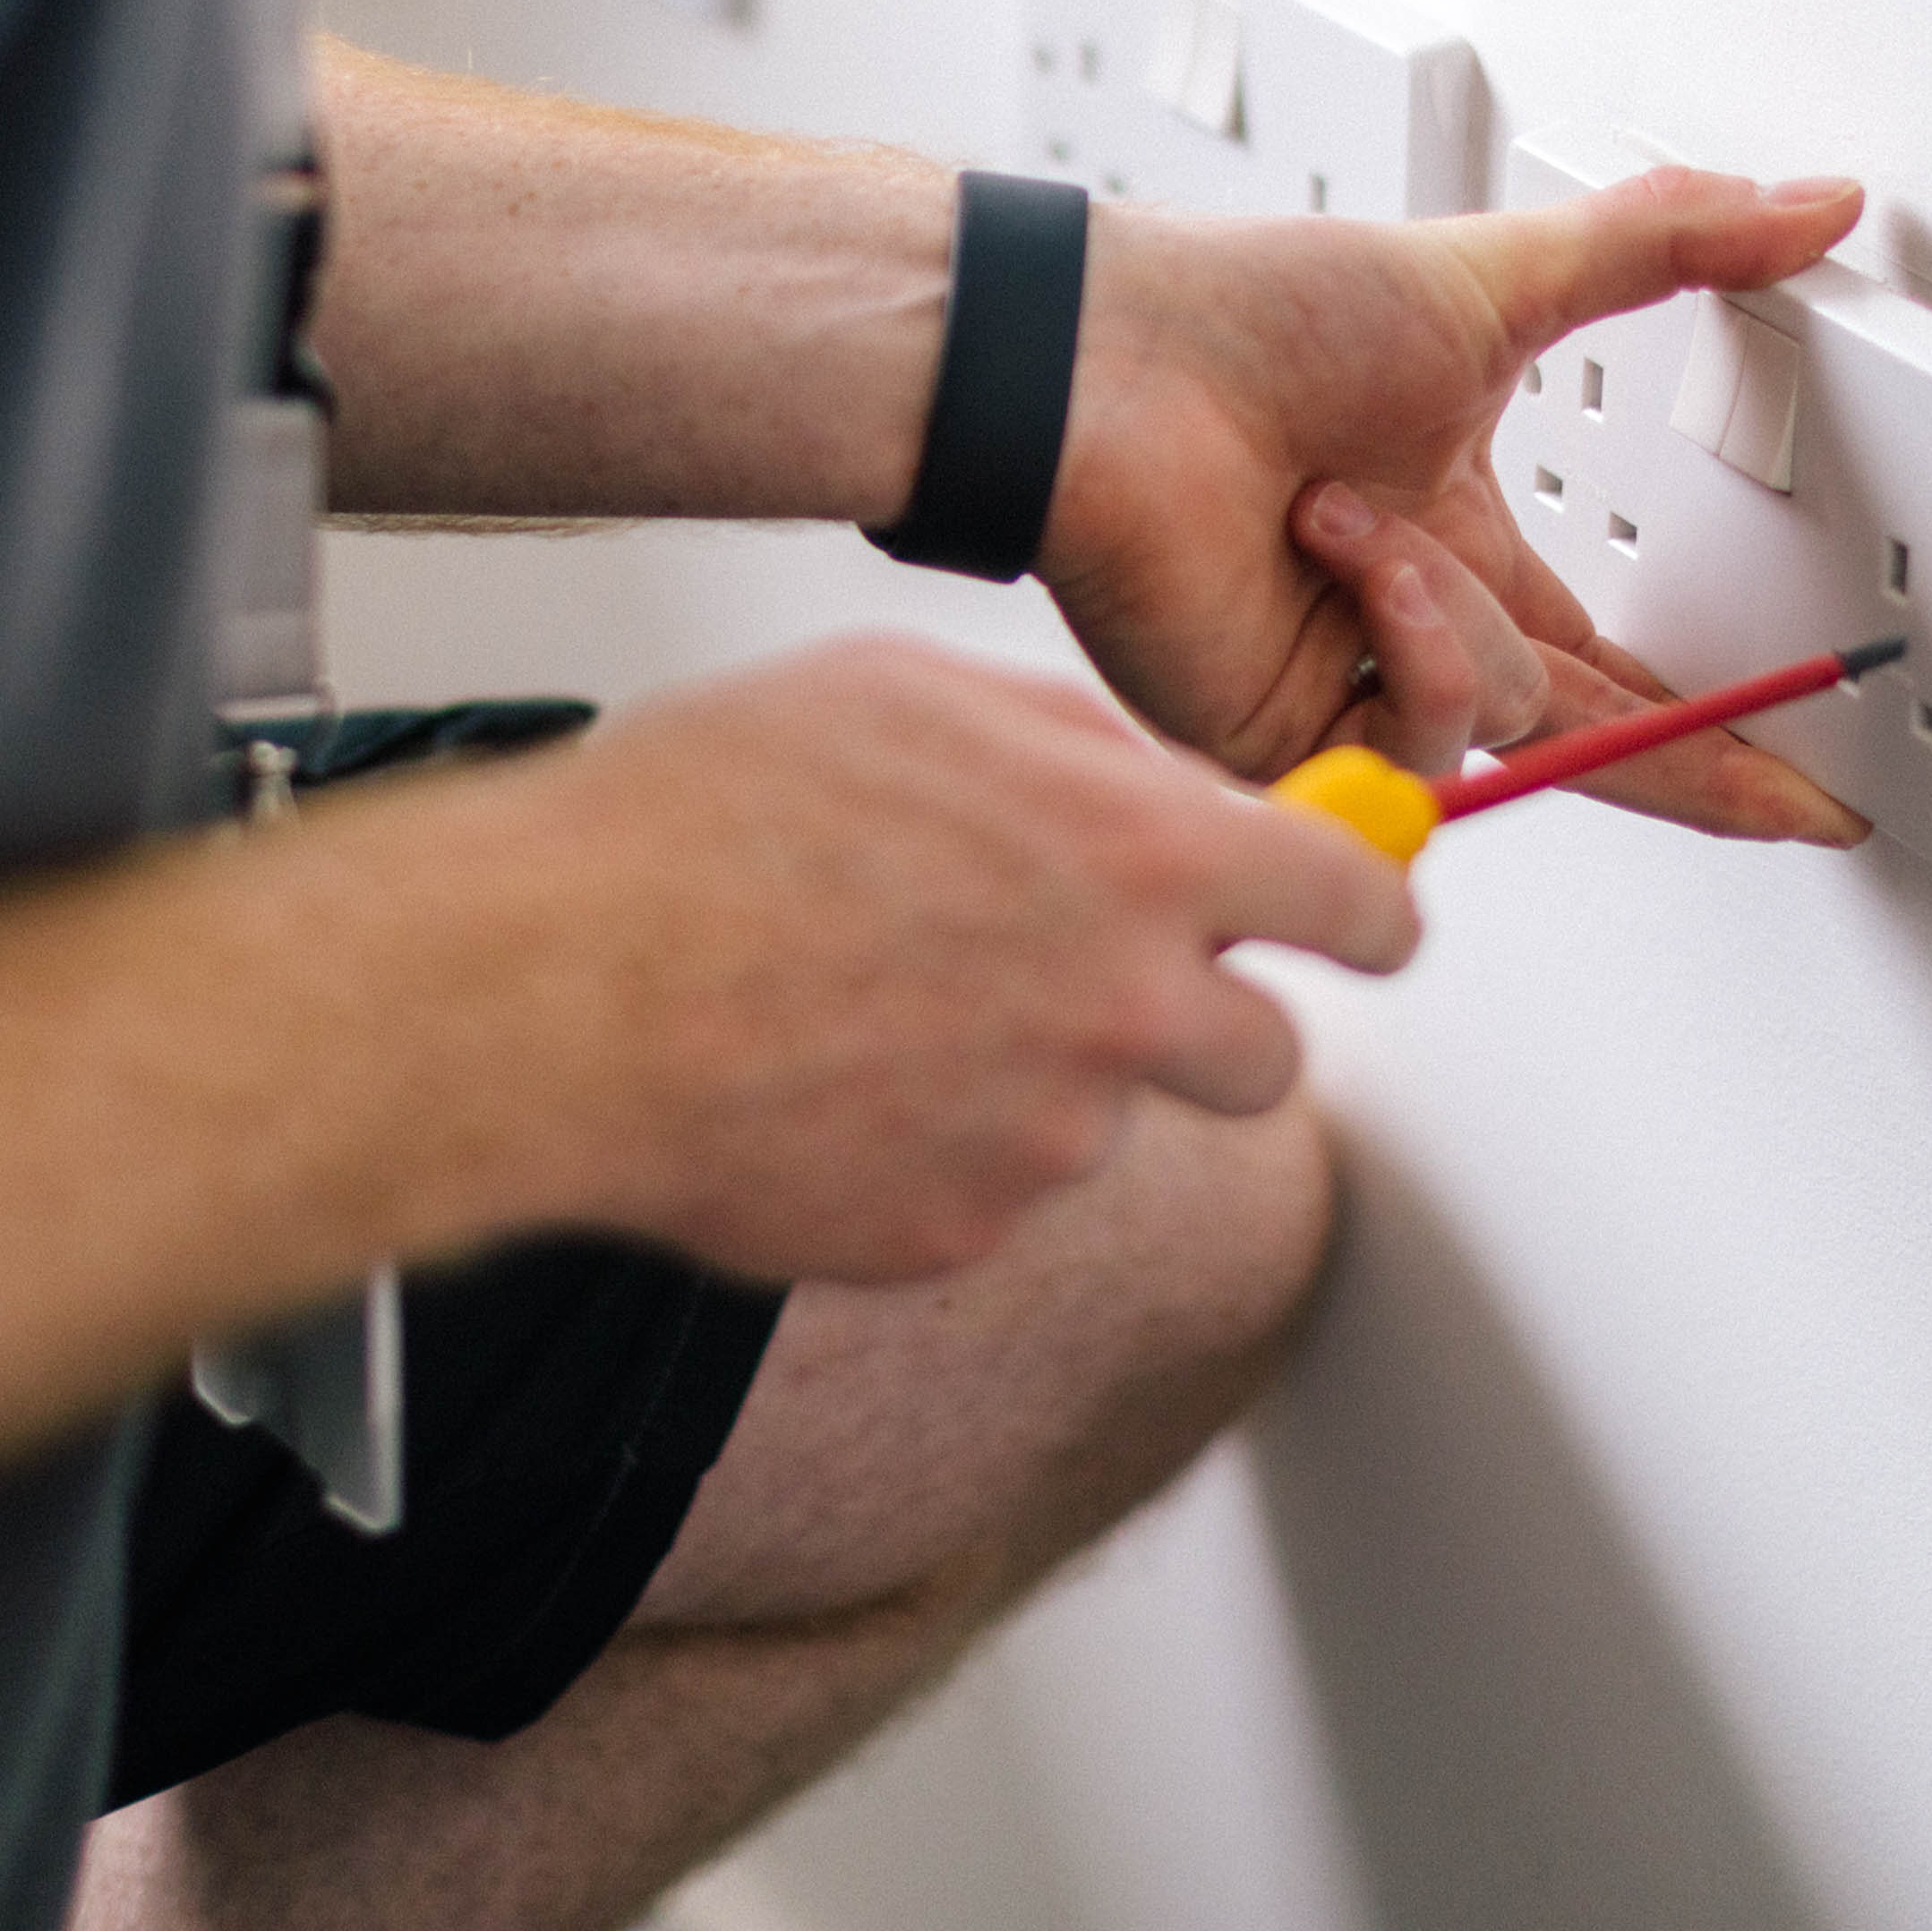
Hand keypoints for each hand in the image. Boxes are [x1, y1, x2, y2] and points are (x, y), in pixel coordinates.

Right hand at [481, 636, 1416, 1286]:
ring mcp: (1046, 1141)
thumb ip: (1076, 750)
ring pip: (1097, 1117)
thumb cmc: (704, 822)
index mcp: (1141, 856)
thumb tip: (1153, 789)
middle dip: (1202, 1023)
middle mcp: (1125, 1009)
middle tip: (1095, 984)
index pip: (1356, 903)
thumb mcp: (916, 696)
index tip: (1367, 926)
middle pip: (1264, 1057)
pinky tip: (820, 1077)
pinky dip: (928, 1147)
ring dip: (1028, 1075)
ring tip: (869, 1003)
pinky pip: (984, 1189)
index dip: (1372, 913)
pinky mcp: (956, 1234)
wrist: (559, 987)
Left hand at [1033, 169, 1875, 843]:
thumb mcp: (1492, 276)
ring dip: (1453, 604)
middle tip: (1783, 791)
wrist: (1102, 371)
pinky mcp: (1292, 736)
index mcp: (1456, 535)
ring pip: (1510, 709)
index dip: (1705, 714)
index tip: (1797, 766)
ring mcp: (1347, 682)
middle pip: (1581, 729)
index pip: (1608, 655)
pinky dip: (1406, 639)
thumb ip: (1665, 245)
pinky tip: (1335, 559)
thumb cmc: (1245, 314)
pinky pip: (1425, 733)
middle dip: (1685, 758)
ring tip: (1347, 511)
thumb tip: (1805, 202)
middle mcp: (1406, 620)